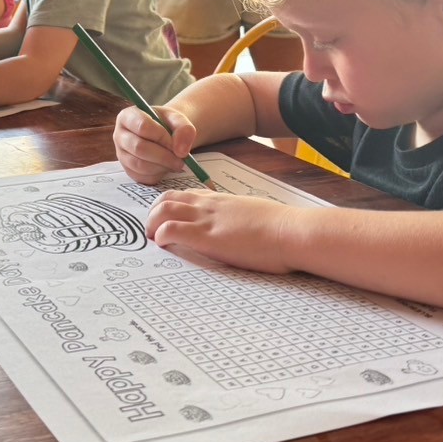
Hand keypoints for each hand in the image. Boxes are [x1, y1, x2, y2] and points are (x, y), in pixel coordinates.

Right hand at [114, 105, 196, 183]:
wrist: (164, 134)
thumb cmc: (167, 124)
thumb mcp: (178, 119)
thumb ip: (183, 129)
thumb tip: (181, 151)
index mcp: (127, 116)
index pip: (142, 126)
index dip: (162, 136)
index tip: (176, 143)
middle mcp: (119, 135)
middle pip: (139, 148)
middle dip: (163, 156)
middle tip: (181, 160)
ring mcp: (121, 154)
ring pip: (139, 165)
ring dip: (162, 166)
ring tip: (176, 163)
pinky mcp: (127, 170)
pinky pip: (142, 177)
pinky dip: (158, 174)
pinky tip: (166, 167)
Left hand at [147, 190, 295, 274]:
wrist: (291, 232)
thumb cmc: (281, 228)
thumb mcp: (254, 215)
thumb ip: (239, 218)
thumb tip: (240, 228)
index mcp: (220, 200)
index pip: (184, 195)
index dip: (170, 208)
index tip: (166, 222)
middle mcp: (209, 205)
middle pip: (166, 198)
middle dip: (153, 215)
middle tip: (153, 233)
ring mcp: (206, 219)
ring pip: (162, 210)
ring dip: (151, 225)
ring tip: (154, 241)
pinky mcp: (207, 237)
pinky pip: (171, 230)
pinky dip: (161, 236)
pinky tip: (164, 246)